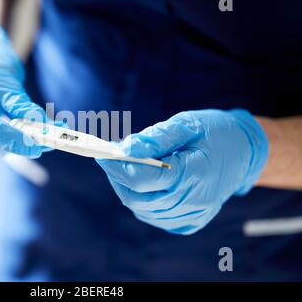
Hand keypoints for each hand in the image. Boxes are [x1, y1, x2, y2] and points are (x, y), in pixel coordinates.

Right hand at [0, 20, 46, 157]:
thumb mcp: (4, 74)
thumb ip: (18, 101)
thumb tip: (40, 124)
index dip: (7, 137)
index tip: (34, 145)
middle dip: (20, 141)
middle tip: (53, 139)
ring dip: (19, 142)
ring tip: (49, 133)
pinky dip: (13, 140)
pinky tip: (32, 134)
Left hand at [97, 109, 267, 234]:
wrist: (245, 152)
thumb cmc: (215, 132)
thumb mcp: (187, 125)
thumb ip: (155, 137)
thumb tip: (124, 148)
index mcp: (194, 173)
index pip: (142, 179)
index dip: (118, 168)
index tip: (103, 154)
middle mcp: (194, 200)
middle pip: (138, 198)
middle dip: (118, 179)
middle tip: (109, 160)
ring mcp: (193, 215)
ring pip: (144, 210)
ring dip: (128, 190)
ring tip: (125, 169)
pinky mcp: (192, 222)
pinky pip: (156, 216)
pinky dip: (142, 202)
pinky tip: (144, 185)